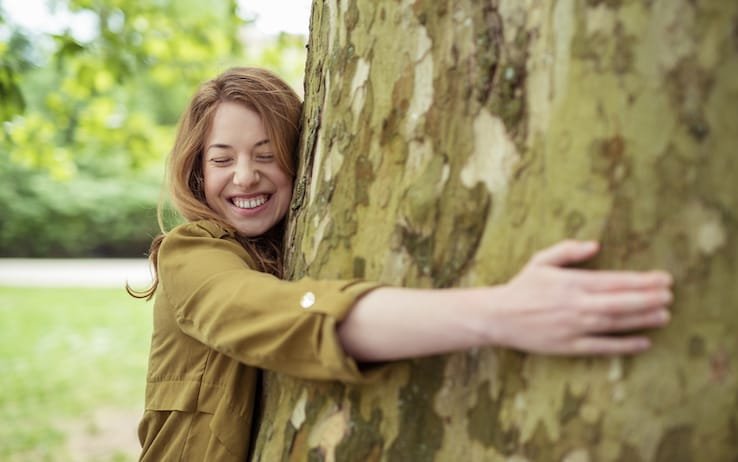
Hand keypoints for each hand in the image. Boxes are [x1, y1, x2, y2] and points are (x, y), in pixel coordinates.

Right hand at [487, 240, 672, 354]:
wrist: (498, 317)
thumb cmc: (521, 287)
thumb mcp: (541, 261)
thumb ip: (568, 251)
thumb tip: (596, 245)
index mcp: (571, 282)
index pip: (615, 281)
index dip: (642, 280)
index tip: (663, 278)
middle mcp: (576, 305)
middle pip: (621, 302)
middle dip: (649, 298)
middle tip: (670, 296)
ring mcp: (574, 327)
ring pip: (616, 323)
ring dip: (643, 319)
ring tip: (665, 315)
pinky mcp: (569, 346)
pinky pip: (602, 347)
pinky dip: (624, 345)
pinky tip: (644, 342)